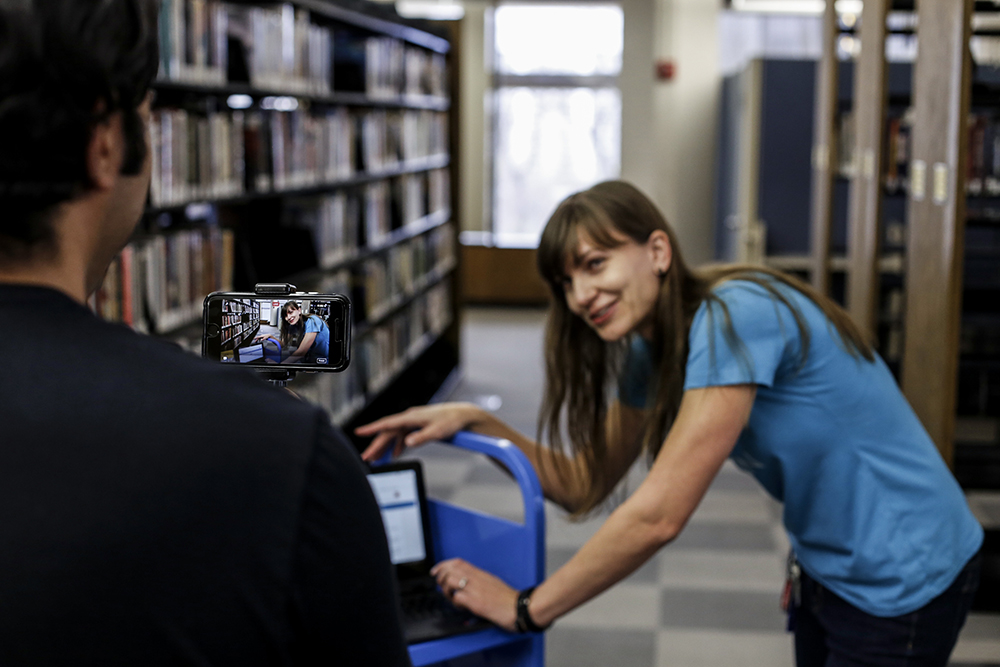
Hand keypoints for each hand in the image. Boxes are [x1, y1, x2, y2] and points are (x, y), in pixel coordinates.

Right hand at [355, 402, 482, 461]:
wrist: (463, 415)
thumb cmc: (451, 420)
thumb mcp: (437, 431)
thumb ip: (421, 437)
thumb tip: (407, 443)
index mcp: (411, 417)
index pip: (387, 423)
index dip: (372, 428)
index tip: (359, 432)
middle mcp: (410, 418)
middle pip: (388, 432)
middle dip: (376, 445)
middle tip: (366, 457)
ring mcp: (413, 422)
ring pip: (394, 435)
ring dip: (385, 447)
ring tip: (376, 458)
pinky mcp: (418, 426)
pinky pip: (402, 436)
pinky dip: (397, 445)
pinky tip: (395, 454)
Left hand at [431, 558, 517, 631]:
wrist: (520, 608)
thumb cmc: (509, 599)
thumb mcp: (493, 583)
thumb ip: (479, 581)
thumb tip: (466, 584)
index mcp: (480, 573)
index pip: (458, 562)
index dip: (443, 564)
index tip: (436, 570)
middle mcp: (477, 579)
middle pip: (450, 569)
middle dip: (440, 576)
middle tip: (439, 583)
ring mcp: (476, 590)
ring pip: (450, 581)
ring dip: (446, 590)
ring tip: (451, 597)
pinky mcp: (476, 603)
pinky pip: (457, 598)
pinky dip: (455, 602)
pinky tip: (461, 606)